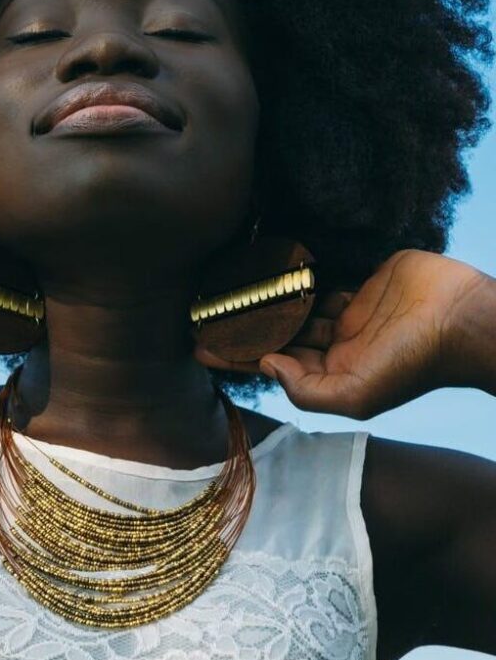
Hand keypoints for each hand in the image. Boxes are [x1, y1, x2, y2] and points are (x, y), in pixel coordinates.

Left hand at [197, 249, 487, 418]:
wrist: (461, 317)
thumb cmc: (414, 362)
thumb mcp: (358, 393)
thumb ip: (308, 389)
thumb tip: (266, 366)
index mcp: (334, 373)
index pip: (272, 364)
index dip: (236, 357)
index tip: (198, 348)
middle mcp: (337, 344)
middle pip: (278, 334)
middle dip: (243, 326)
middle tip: (202, 313)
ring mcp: (349, 311)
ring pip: (295, 304)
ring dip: (265, 298)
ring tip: (226, 288)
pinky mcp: (360, 279)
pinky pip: (320, 276)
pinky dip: (294, 273)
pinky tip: (267, 265)